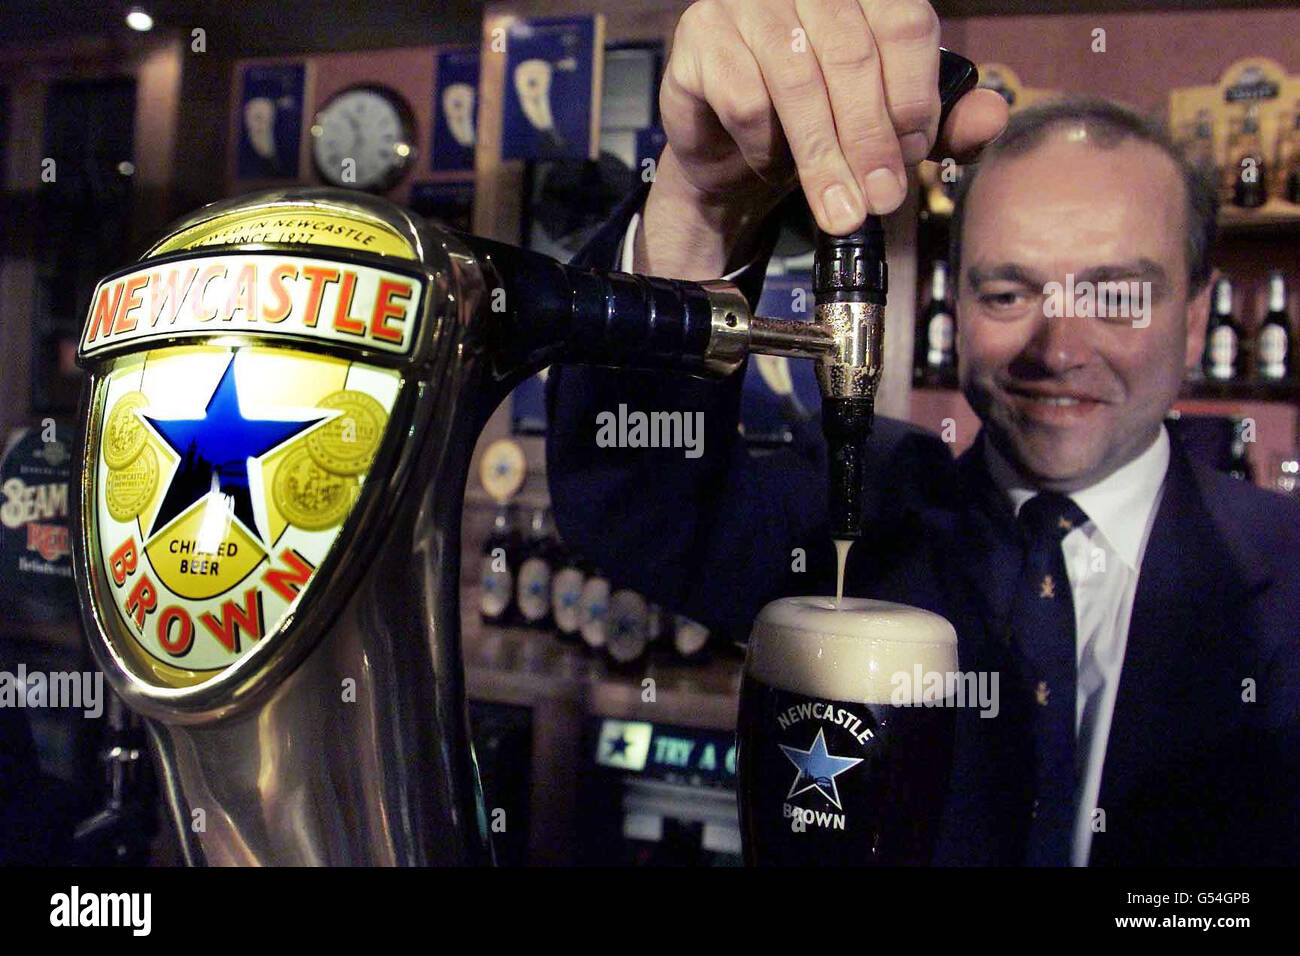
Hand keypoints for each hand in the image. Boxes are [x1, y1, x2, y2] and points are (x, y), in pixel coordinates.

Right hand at [638, 0, 1007, 278]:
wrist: (732, 149)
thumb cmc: (813, 124)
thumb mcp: (887, 128)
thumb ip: (942, 121)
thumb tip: (992, 119)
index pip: (904, 23)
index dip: (912, 95)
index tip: (912, 156)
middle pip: (853, 55)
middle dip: (870, 141)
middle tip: (880, 200)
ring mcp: (748, 2)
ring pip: (798, 81)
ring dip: (823, 158)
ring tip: (839, 209)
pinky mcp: (701, 38)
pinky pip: (744, 98)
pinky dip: (766, 146)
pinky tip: (773, 163)